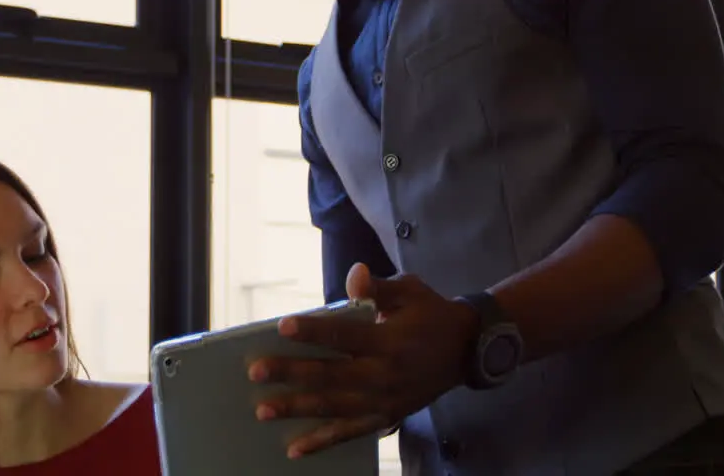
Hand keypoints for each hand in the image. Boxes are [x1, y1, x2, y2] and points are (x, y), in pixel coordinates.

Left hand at [249, 263, 477, 458]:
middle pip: (331, 375)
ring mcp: (385, 400)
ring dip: (297, 409)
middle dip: (291, 374)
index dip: (313, 331)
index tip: (282, 327)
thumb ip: (378, 287)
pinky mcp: (386, 417)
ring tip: (263, 409)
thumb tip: (354, 276)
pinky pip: (350, 432)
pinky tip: (295, 448)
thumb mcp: (410, 291)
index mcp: (389, 340)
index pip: (344, 335)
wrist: (467, 350)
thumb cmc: (432, 313)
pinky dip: (322, 441)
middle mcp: (385, 374)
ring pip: (334, 408)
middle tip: (256, 372)